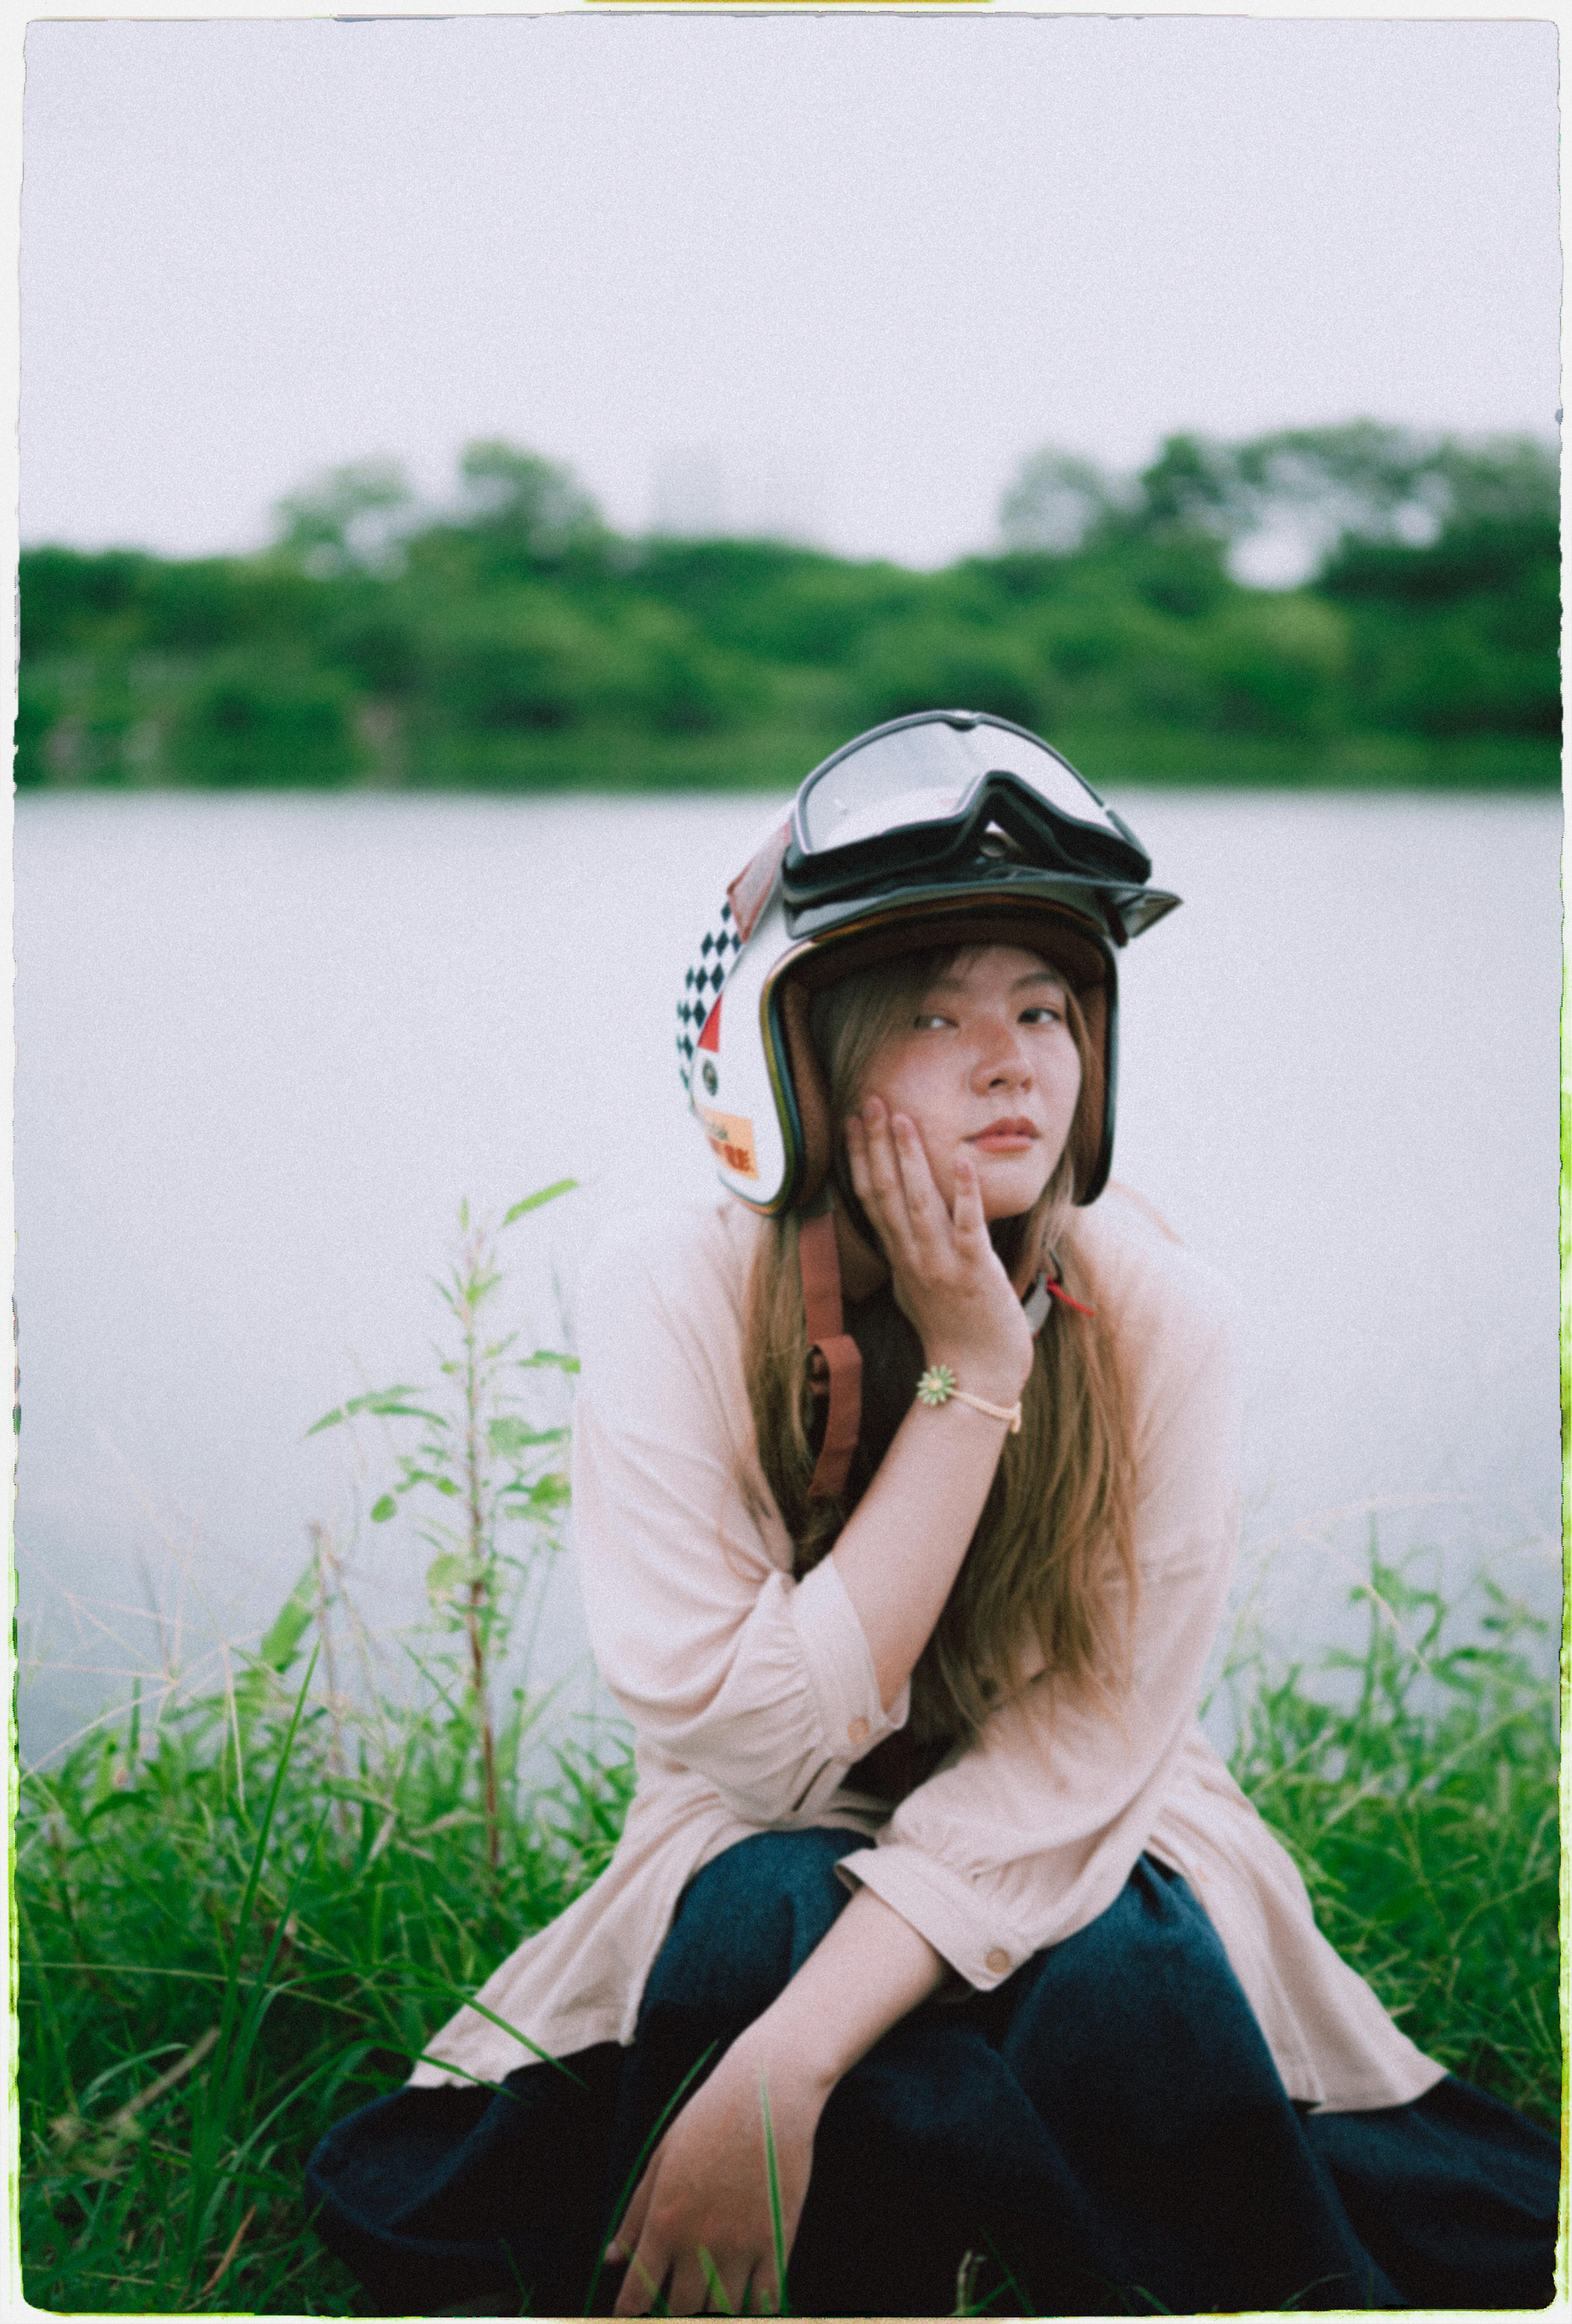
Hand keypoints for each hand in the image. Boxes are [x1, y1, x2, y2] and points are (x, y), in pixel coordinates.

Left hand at [609, 2032, 823, 2314]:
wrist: (767, 2091)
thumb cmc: (708, 2119)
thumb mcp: (661, 2159)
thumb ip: (634, 2215)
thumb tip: (610, 2260)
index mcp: (664, 2220)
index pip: (637, 2292)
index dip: (629, 2314)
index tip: (629, 2318)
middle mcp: (699, 2241)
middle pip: (681, 2310)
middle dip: (674, 2313)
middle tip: (677, 2300)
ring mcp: (741, 2245)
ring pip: (721, 2310)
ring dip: (712, 2309)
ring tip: (710, 2294)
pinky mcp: (777, 2241)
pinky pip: (766, 2301)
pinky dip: (755, 2308)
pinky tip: (748, 2298)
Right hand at [846, 1094, 1032, 1402]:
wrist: (977, 1376)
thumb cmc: (952, 1332)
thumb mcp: (916, 1288)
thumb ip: (906, 1254)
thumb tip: (894, 1230)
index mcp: (900, 1257)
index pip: (870, 1198)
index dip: (858, 1157)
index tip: (851, 1119)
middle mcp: (913, 1257)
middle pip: (885, 1193)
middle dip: (876, 1145)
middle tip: (870, 1101)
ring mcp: (941, 1264)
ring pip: (918, 1203)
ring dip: (909, 1158)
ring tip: (902, 1118)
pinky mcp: (975, 1272)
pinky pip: (966, 1227)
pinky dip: (964, 1192)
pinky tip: (962, 1159)